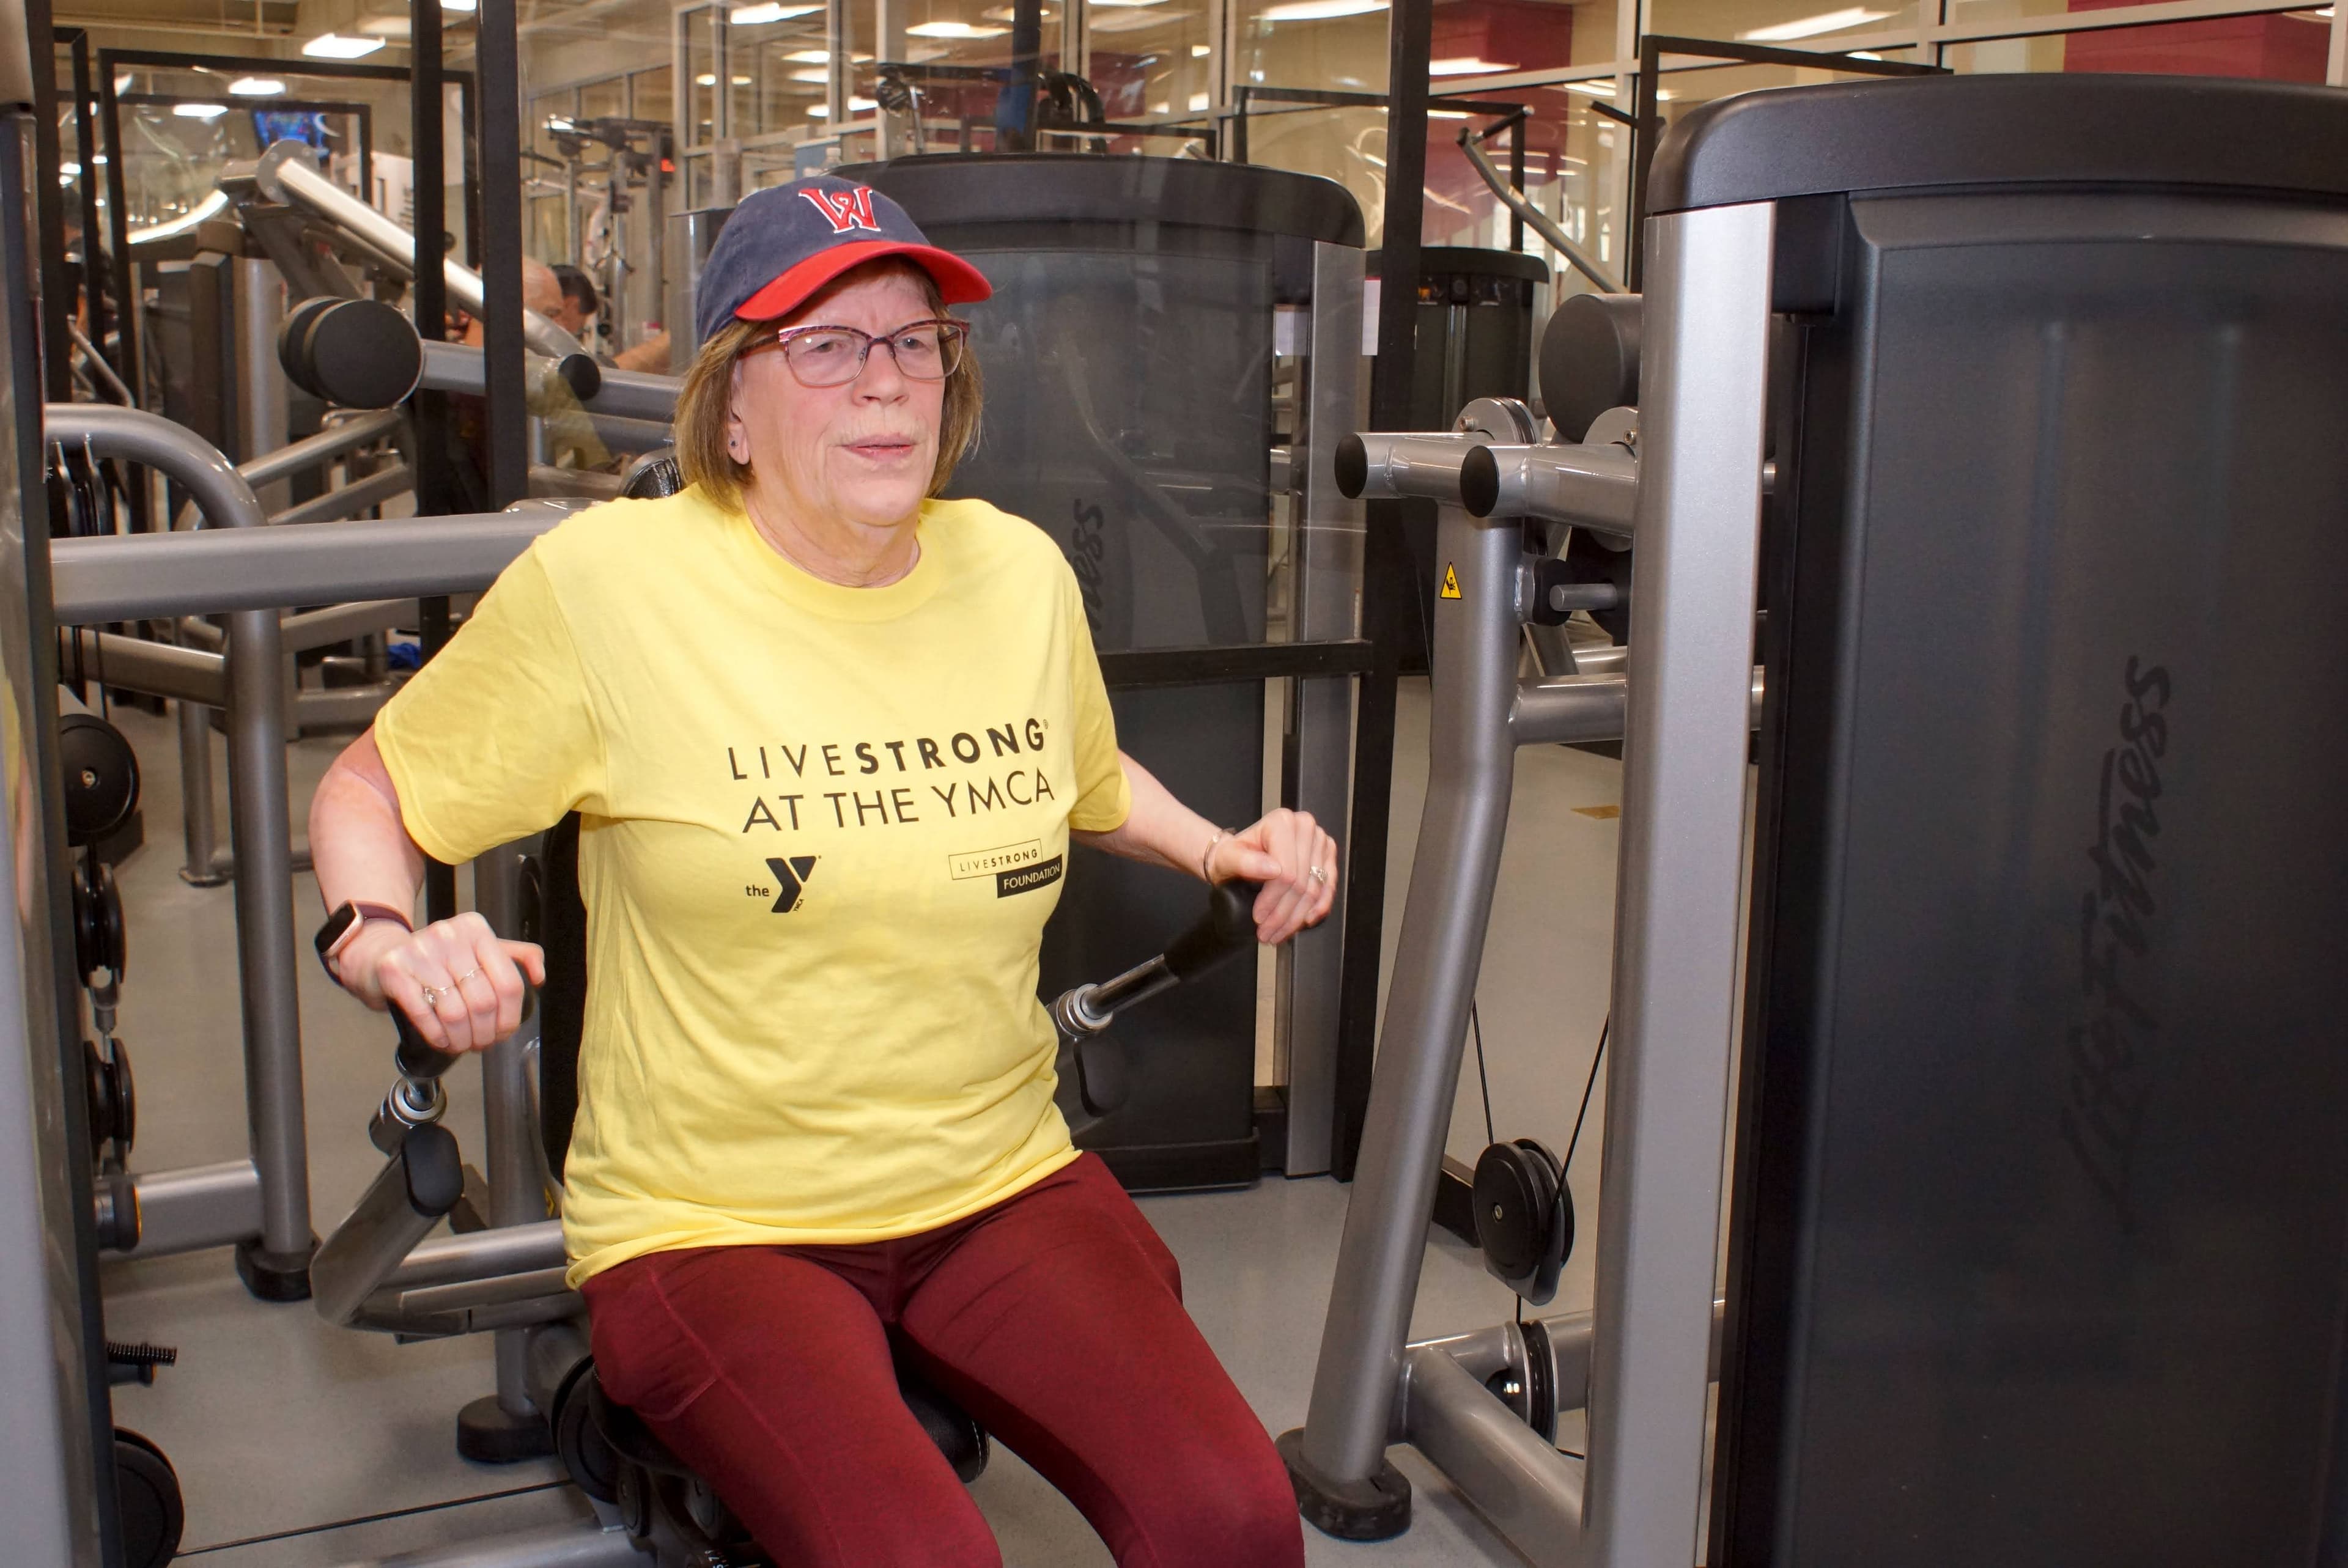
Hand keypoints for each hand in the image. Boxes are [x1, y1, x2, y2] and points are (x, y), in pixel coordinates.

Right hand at [337, 913, 546, 1054]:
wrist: (381, 955)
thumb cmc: (437, 958)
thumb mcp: (479, 948)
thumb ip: (515, 957)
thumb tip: (539, 977)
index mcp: (477, 929)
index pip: (509, 984)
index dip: (509, 1019)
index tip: (502, 1033)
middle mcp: (449, 935)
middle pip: (483, 1002)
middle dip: (485, 1034)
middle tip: (479, 1043)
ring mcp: (420, 951)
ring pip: (455, 1012)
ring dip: (461, 1040)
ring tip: (461, 1045)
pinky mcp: (393, 969)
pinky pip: (424, 1013)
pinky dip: (437, 1035)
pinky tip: (441, 1040)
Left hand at [1209, 809, 1337, 943]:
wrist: (1241, 856)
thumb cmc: (1233, 856)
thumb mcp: (1227, 858)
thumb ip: (1243, 861)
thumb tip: (1271, 869)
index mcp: (1282, 823)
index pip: (1286, 871)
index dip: (1273, 901)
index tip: (1259, 918)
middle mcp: (1305, 827)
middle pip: (1301, 883)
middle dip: (1283, 915)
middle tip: (1268, 933)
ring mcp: (1320, 841)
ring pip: (1315, 890)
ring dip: (1298, 918)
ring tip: (1280, 932)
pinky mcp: (1327, 856)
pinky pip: (1328, 888)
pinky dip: (1317, 908)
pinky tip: (1304, 920)